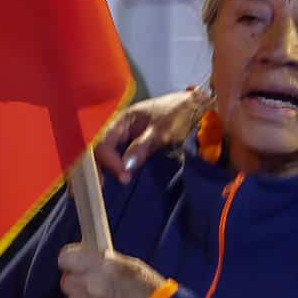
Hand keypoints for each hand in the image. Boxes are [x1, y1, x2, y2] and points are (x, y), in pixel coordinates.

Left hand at [59, 245, 167, 297]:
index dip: (74, 261)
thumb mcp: (135, 269)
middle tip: (101, 288)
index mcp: (104, 268)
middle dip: (81, 284)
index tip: (81, 264)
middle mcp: (91, 289)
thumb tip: (87, 256)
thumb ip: (106, 263)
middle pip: (67, 282)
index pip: (66, 258)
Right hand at [94, 90, 209, 183]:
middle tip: (101, 187)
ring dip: (105, 169)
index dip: (108, 160)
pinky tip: (115, 179)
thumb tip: (126, 167)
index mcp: (122, 119)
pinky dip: (115, 168)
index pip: (104, 141)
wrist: (199, 109)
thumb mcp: (162, 130)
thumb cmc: (180, 114)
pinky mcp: (135, 146)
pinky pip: (119, 158)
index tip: (123, 176)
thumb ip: (142, 146)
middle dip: (98, 167)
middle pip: (100, 148)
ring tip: (102, 188)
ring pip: (107, 154)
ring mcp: (127, 137)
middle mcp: (120, 128)